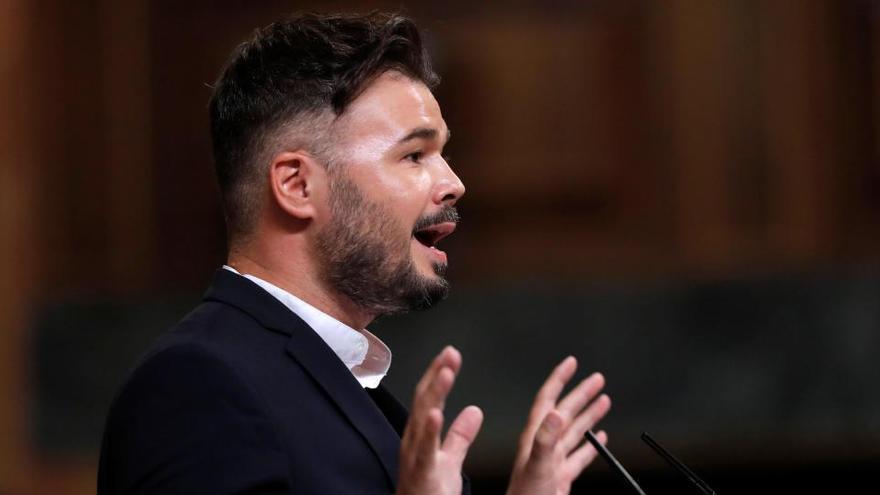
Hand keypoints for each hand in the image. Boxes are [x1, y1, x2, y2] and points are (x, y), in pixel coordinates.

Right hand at [397, 346, 483, 494]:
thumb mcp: (450, 461)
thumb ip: (460, 436)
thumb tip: (474, 410)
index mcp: (422, 436)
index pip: (429, 397)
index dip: (438, 374)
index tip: (451, 354)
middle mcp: (414, 442)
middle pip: (424, 400)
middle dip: (436, 375)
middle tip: (451, 352)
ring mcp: (415, 457)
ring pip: (422, 419)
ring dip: (434, 394)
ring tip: (445, 372)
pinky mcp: (421, 474)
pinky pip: (424, 450)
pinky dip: (429, 430)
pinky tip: (436, 413)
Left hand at [507, 357, 610, 494]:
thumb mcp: (536, 466)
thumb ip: (544, 440)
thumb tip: (556, 413)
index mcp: (536, 437)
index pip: (548, 399)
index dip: (559, 379)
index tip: (571, 362)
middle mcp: (544, 445)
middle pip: (566, 412)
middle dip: (582, 394)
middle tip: (598, 378)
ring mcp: (554, 461)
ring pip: (575, 432)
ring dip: (590, 415)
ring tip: (604, 400)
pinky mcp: (562, 478)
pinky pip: (580, 457)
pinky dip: (592, 446)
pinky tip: (601, 439)